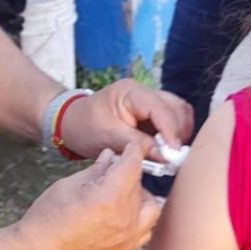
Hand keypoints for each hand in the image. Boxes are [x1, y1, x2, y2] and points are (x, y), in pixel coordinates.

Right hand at [17, 145, 162, 249]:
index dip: (133, 152)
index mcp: (110, 197)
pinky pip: (146, 230)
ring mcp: (127, 238)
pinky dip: (141, 218)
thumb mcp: (68, 185)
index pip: (132, 165)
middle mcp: (125, 218)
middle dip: (130, 172)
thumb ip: (96, 171)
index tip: (131, 147)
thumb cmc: (46, 219)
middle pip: (140, 185)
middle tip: (116, 168)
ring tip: (123, 191)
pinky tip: (126, 213)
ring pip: (150, 208)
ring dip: (141, 195)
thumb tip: (110, 157)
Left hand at [59, 79, 191, 158]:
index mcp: (131, 92)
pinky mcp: (151, 113)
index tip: (174, 153)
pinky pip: (172, 120)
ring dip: (179, 133)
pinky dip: (173, 134)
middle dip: (178, 132)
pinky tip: (166, 149)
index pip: (161, 108)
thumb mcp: (109, 137)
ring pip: (178, 113)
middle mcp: (144, 92)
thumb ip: (138, 145)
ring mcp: (149, 101)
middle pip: (176, 107)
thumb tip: (166, 157)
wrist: (72, 122)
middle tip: (173, 156)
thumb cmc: (85, 126)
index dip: (171, 131)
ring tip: (170, 154)